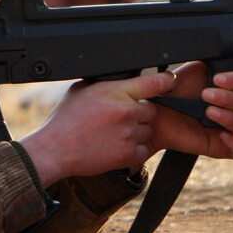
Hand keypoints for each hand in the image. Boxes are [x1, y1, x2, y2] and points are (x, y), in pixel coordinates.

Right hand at [17, 63, 232, 186]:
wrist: (56, 150)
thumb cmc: (66, 120)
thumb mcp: (85, 90)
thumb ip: (109, 85)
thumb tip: (123, 79)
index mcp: (116, 91)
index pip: (154, 82)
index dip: (167, 81)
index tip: (176, 80)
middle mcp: (127, 111)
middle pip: (151, 110)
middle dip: (140, 114)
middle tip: (117, 119)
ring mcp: (131, 134)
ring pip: (148, 130)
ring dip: (137, 133)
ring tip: (110, 135)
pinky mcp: (131, 154)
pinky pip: (143, 149)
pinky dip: (134, 150)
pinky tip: (112, 147)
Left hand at [149, 61, 232, 160]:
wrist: (155, 112)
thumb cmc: (172, 91)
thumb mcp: (191, 70)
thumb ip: (210, 64)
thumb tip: (220, 61)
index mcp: (229, 87)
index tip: (217, 79)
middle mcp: (232, 107)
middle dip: (230, 98)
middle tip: (206, 95)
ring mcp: (228, 127)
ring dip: (231, 118)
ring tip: (208, 112)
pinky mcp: (222, 146)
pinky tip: (223, 135)